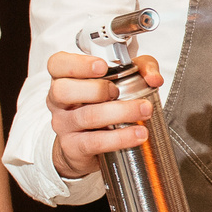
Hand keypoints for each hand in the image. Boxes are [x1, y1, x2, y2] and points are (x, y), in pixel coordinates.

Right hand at [46, 50, 165, 180]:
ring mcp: (63, 125)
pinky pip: (94, 142)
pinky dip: (119, 138)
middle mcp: (58, 101)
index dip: (77, 63)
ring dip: (119, 112)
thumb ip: (141, 69)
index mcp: (64, 78)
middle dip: (97, 89)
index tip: (102, 66)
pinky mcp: (72, 148)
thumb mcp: (121, 79)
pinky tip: (137, 134)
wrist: (85, 147)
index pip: (57, 64)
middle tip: (118, 91)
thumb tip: (154, 78)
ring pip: (86, 116)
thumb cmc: (101, 105)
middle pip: (64, 90)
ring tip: (143, 111)